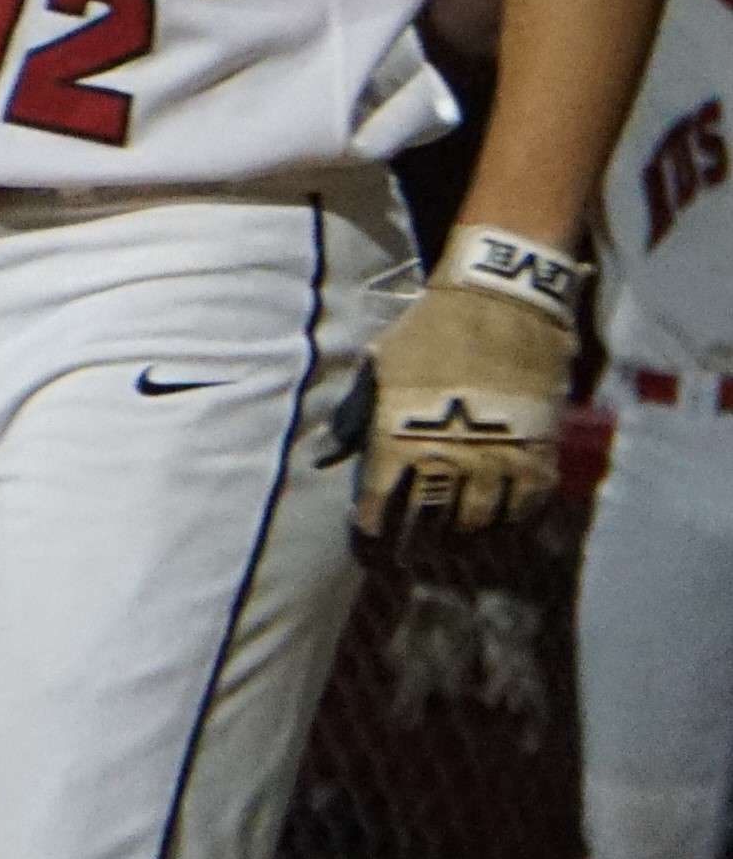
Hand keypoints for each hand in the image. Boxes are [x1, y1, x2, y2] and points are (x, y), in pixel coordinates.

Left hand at [359, 274, 573, 535]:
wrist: (500, 306)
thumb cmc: (428, 335)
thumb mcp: (379, 368)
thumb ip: (353, 418)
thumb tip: (320, 459)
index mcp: (400, 437)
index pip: (381, 503)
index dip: (373, 527)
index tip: (370, 539)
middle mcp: (448, 459)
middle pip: (431, 525)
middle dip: (416, 544)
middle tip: (409, 553)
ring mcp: (497, 462)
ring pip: (479, 527)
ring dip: (462, 544)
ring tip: (451, 550)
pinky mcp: (538, 458)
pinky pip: (524, 512)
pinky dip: (507, 527)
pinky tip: (494, 529)